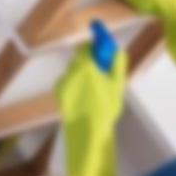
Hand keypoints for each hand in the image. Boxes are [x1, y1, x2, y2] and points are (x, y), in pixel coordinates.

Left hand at [56, 43, 128, 175]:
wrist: (87, 129)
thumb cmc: (105, 107)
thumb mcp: (117, 85)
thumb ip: (117, 65)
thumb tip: (117, 50)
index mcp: (86, 67)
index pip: (87, 47)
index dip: (95, 45)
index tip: (101, 46)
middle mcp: (70, 71)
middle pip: (79, 58)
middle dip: (90, 60)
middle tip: (101, 70)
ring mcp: (62, 81)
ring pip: (73, 70)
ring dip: (82, 73)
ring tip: (93, 88)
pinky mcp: (57, 91)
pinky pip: (67, 81)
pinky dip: (74, 83)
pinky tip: (83, 96)